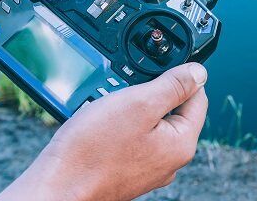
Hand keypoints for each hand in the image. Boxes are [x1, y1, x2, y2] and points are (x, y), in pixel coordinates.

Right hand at [0, 63, 208, 200]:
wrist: (57, 185)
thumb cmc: (93, 150)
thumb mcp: (138, 103)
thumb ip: (173, 85)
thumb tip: (198, 72)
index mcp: (181, 144)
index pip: (198, 97)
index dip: (179, 76)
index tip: (155, 70)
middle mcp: (169, 159)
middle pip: (172, 109)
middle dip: (149, 93)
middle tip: (125, 90)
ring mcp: (148, 166)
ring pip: (148, 122)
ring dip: (130, 107)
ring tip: (108, 106)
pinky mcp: (128, 169)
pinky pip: (131, 136)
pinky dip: (117, 125)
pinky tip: (100, 123)